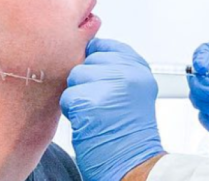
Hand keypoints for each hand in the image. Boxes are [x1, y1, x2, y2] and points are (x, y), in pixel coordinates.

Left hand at [61, 39, 163, 180]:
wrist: (132, 162)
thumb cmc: (129, 132)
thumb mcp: (135, 90)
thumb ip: (117, 67)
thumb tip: (90, 49)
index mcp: (140, 68)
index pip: (106, 46)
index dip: (96, 62)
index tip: (99, 80)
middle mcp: (129, 73)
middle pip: (88, 60)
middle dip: (87, 82)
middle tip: (101, 104)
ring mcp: (111, 85)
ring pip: (75, 76)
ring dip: (78, 96)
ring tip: (95, 113)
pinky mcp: (91, 101)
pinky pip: (68, 96)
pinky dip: (72, 111)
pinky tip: (88, 121)